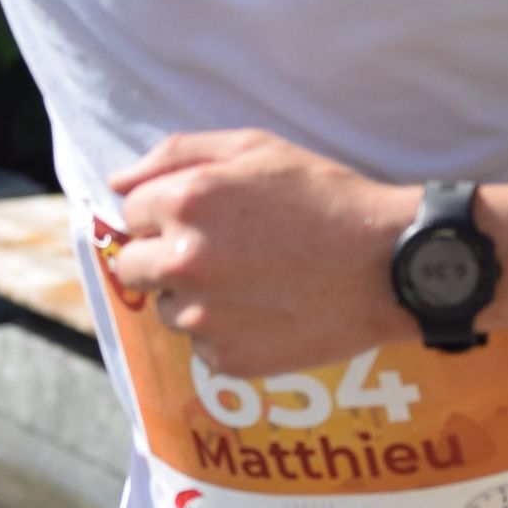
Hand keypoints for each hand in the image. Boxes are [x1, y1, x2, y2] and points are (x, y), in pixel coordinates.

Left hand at [107, 129, 418, 379]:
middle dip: (165, 255)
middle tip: (223, 251)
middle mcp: (182, 262)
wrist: (389, 264)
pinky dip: (227, 330)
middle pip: (134, 265)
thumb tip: (118, 180)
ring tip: (254, 280)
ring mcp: (203, 317)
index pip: (132, 212)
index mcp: (184, 202)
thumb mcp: (256, 148)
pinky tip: (268, 309)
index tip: (208, 216)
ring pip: (168, 309)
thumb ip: (176, 154)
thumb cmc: (326, 198)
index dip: (167, 211)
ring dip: (195, 296)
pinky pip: (203, 345)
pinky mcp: (227, 359)